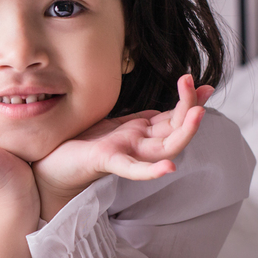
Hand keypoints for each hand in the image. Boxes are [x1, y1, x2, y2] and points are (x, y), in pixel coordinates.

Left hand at [32, 74, 212, 219]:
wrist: (49, 166)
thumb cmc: (79, 144)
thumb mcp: (114, 123)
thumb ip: (138, 119)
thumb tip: (162, 106)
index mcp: (139, 133)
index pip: (174, 117)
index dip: (192, 102)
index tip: (207, 86)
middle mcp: (137, 145)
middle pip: (175, 129)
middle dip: (191, 107)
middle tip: (201, 86)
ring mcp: (125, 154)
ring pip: (164, 147)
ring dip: (184, 132)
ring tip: (198, 113)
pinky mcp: (106, 162)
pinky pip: (132, 168)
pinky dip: (151, 171)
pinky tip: (168, 169)